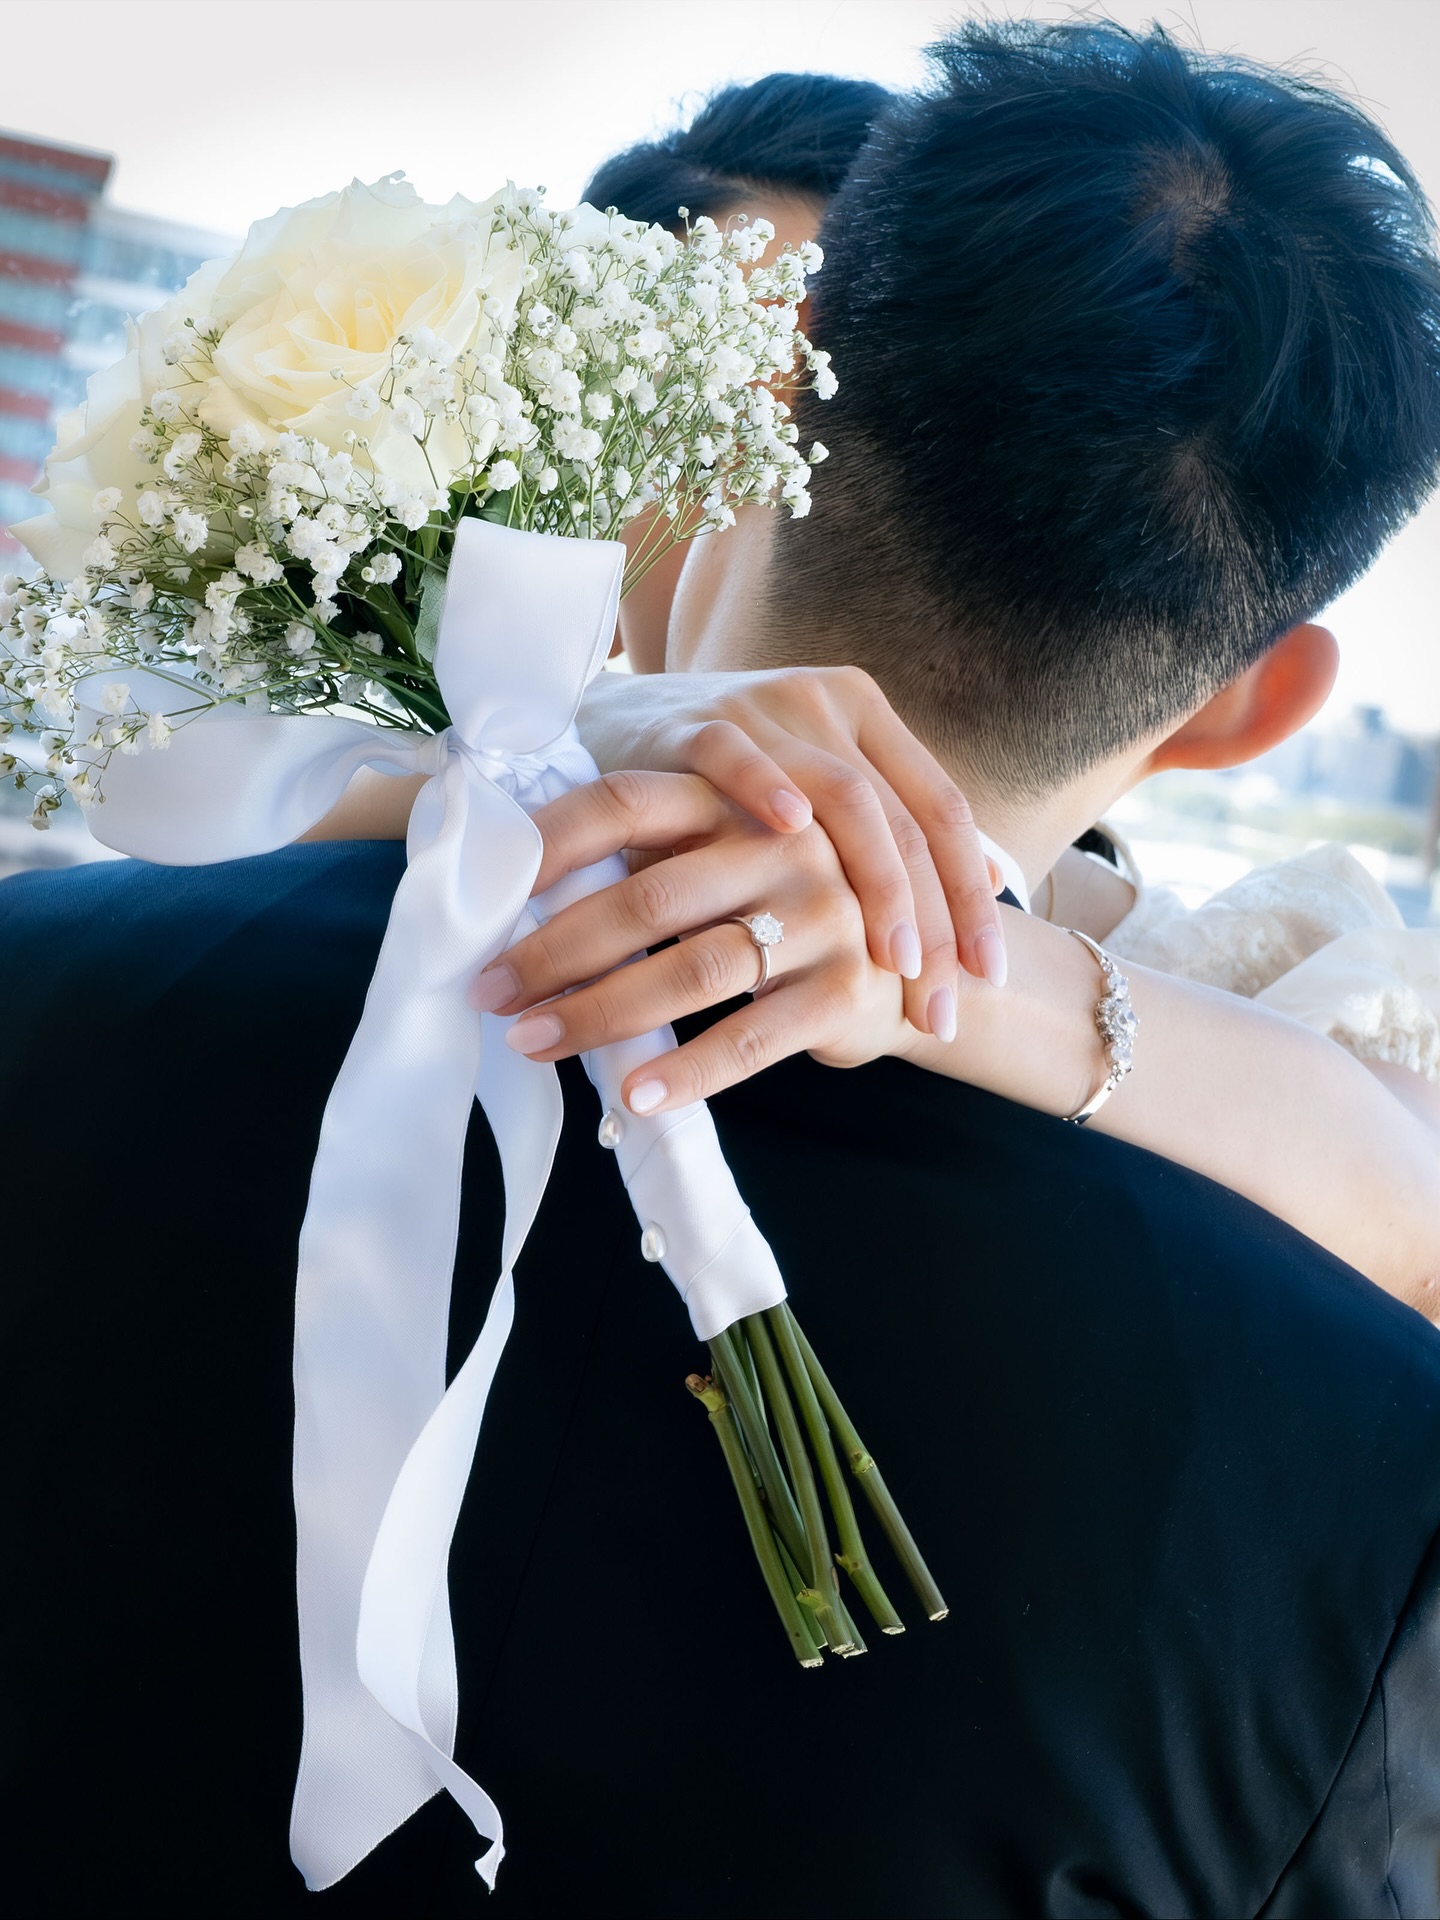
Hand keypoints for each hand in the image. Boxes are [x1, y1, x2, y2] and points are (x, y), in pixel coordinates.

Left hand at [469, 770, 914, 1110]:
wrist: (914, 963)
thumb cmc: (783, 909)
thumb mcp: (727, 861)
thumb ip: (649, 861)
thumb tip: (518, 896)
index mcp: (736, 800)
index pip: (626, 800)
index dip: (551, 840)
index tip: (484, 891)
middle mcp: (784, 844)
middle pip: (649, 895)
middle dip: (556, 949)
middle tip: (489, 991)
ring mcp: (824, 914)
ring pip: (692, 968)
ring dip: (601, 1012)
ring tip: (533, 1043)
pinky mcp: (845, 987)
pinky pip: (752, 1036)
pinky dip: (688, 1070)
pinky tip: (634, 1094)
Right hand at [577, 664, 1006, 1035]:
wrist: (609, 724)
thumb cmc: (718, 790)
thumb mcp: (804, 804)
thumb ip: (870, 843)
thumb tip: (981, 900)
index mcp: (866, 719)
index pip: (941, 811)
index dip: (971, 895)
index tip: (988, 974)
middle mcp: (828, 706)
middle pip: (905, 819)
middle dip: (935, 919)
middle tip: (943, 1003)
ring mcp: (765, 710)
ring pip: (846, 797)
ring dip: (879, 887)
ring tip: (896, 961)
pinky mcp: (696, 721)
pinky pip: (737, 757)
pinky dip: (766, 789)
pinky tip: (793, 839)